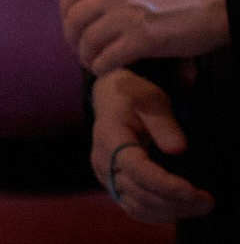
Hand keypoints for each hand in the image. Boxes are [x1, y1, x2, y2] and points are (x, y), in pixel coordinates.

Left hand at [63, 0, 232, 72]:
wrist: (225, 0)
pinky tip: (106, 70)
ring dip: (86, 56)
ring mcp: (127, 13)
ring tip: (92, 63)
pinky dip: (102, 67)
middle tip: (79, 49)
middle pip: (75, 17)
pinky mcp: (143, 39)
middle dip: (72, 37)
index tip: (70, 24)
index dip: (66, 11)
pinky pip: (108, 57)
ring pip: (89, 40)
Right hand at [91, 68, 213, 224]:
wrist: (111, 99)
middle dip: (176, 201)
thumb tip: (178, 150)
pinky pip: (135, 209)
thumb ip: (163, 123)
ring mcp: (106, 176)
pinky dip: (159, 214)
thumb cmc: (133, 96)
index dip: (163, 183)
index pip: (135, 169)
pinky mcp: (114, 185)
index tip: (191, 190)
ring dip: (171, 211)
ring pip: (138, 206)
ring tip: (200, 205)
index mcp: (109, 138)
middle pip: (139, 193)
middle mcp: (103, 162)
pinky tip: (181, 209)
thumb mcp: (150, 99)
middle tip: (208, 201)